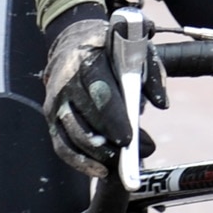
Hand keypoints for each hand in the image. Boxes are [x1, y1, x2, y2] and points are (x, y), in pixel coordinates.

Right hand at [42, 15, 166, 177]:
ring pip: (75, 135)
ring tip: (125, 162)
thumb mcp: (134, 49)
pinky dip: (80, 162)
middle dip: (113, 140)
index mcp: (87, 60)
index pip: (99, 91)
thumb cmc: (110, 50)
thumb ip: (151, 72)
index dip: (114, 116)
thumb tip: (162, 103)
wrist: (72, 42)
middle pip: (87, 118)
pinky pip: (62, 146)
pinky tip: (101, 171)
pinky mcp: (51, 118)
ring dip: (100, 153)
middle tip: (141, 151)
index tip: (130, 137)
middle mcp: (65, 81)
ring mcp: (55, 102)